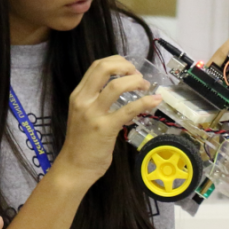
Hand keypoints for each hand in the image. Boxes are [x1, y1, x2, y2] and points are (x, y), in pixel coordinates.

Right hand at [53, 55, 160, 189]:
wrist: (75, 166)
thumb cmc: (82, 142)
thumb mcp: (84, 114)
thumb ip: (97, 100)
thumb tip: (121, 88)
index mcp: (78, 95)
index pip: (96, 66)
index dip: (116, 61)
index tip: (129, 68)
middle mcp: (83, 100)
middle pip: (104, 69)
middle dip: (125, 66)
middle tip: (138, 74)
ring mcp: (93, 114)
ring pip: (116, 86)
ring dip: (135, 81)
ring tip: (146, 86)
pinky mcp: (105, 128)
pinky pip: (128, 109)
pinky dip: (144, 102)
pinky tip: (154, 101)